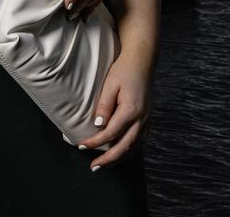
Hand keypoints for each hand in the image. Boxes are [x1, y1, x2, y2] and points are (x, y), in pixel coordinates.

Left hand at [76, 52, 151, 170]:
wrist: (142, 62)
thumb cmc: (123, 71)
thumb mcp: (110, 85)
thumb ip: (104, 106)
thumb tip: (98, 126)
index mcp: (131, 110)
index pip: (111, 133)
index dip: (95, 142)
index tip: (82, 146)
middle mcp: (142, 119)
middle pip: (125, 146)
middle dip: (108, 159)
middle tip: (93, 167)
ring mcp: (147, 121)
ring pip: (134, 147)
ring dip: (119, 159)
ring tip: (104, 166)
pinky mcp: (147, 120)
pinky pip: (139, 141)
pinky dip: (128, 151)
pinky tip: (119, 154)